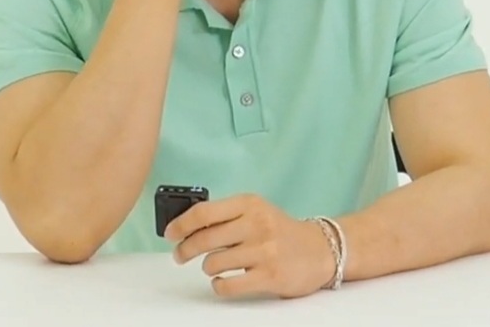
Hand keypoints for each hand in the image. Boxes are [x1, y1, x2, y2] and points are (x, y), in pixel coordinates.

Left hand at [164, 194, 336, 298]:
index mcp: (249, 203)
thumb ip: (226, 215)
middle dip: (185, 249)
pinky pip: (228, 285)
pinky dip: (220, 285)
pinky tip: (224, 280)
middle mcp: (256, 223)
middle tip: (180, 254)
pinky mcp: (269, 275)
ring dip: (207, 267)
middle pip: (205, 238)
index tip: (170, 233)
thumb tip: (186, 225)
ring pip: (214, 263)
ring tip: (214, 266)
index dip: (181, 224)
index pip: (204, 212)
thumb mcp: (256, 211)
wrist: (319, 249)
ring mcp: (263, 250)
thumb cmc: (280, 229)